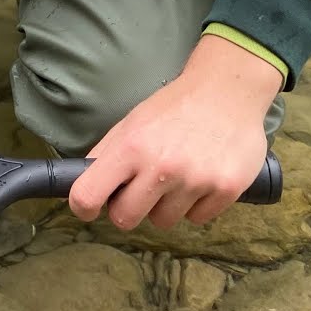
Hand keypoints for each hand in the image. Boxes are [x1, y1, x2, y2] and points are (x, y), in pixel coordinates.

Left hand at [69, 34, 283, 229]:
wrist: (229, 89)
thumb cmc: (174, 108)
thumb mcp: (131, 123)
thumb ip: (104, 155)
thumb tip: (81, 187)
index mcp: (130, 148)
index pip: (87, 196)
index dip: (84, 207)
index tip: (91, 208)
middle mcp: (162, 167)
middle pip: (125, 219)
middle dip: (129, 208)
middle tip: (142, 188)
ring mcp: (196, 180)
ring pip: (163, 221)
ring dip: (166, 205)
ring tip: (178, 176)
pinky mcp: (226, 189)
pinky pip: (198, 218)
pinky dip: (197, 204)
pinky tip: (202, 177)